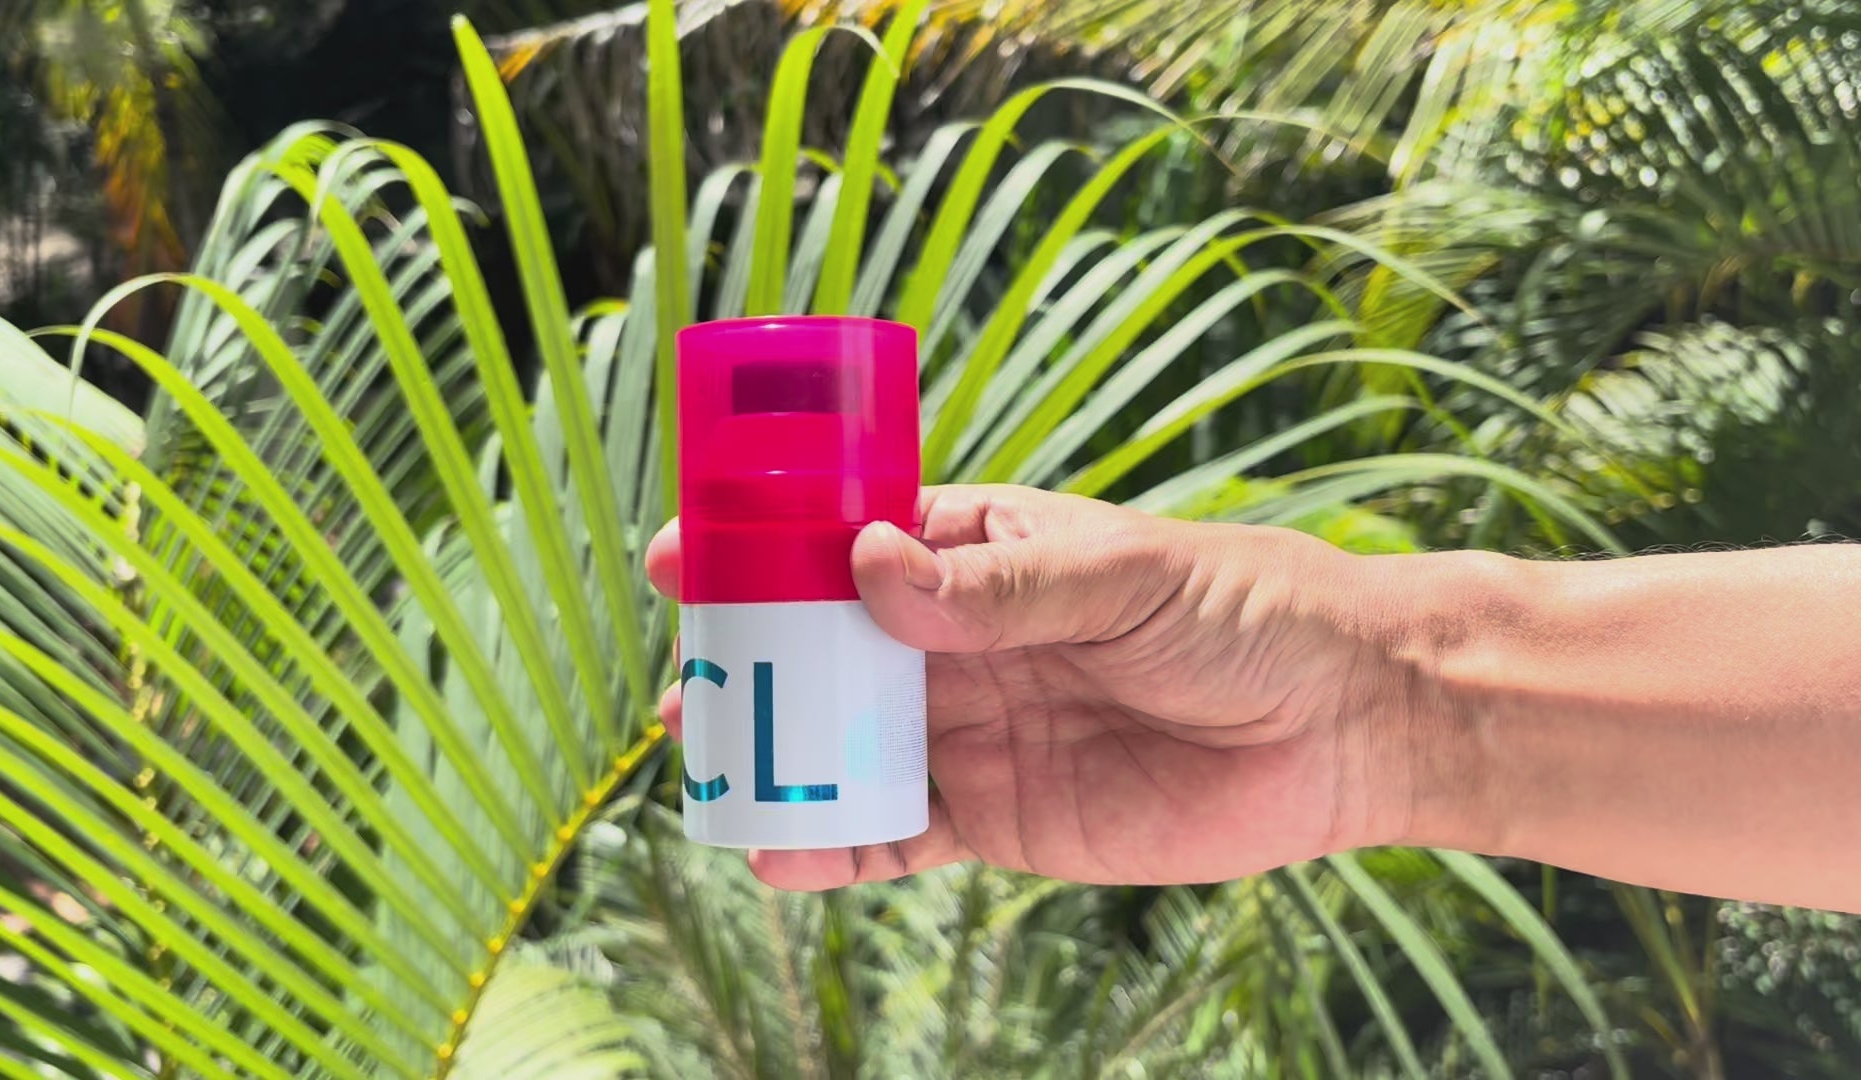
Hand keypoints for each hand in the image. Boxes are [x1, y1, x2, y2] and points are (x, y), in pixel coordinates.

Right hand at [646, 484, 1401, 890]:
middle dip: (747, 665)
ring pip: (840, 745)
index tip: (681, 559)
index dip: (758, 547)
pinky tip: (783, 853)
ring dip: (771, 758)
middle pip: (820, 650)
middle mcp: (955, 641)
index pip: (843, 540)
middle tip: (688, 690)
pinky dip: (833, 845)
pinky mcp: (995, 817)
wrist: (1337, 723)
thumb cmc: (1242, 609)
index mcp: (976, 552)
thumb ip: (1002, 587)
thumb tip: (871, 567)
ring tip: (709, 772)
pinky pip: (893, 835)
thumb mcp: (1125, 574)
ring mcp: (968, 730)